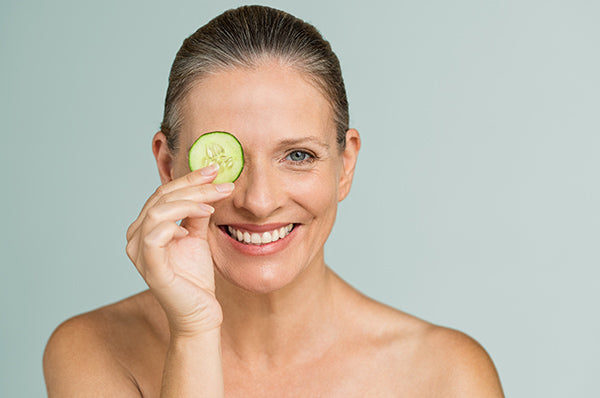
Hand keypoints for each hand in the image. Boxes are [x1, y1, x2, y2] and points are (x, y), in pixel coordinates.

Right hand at [125, 164, 233, 335]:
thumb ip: (197, 213)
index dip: (189, 178)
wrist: (199, 313)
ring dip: (189, 202)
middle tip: (221, 181)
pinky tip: (193, 226)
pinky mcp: (150, 267)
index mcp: (146, 227)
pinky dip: (175, 224)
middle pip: (162, 197)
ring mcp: (140, 252)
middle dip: (194, 186)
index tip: (214, 169)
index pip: (164, 193)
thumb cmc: (195, 278)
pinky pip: (156, 235)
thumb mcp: (198, 237)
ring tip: (213, 204)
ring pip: (158, 211)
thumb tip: (209, 186)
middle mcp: (136, 237)